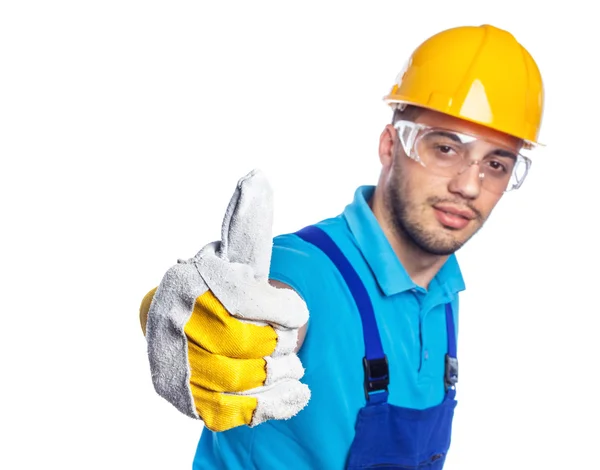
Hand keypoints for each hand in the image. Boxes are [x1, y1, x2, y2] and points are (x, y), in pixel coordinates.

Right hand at [145, 169, 309, 431]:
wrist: (184, 331)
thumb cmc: (222, 288)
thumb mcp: (234, 254)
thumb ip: (248, 220)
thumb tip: (257, 174)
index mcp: (190, 279)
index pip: (248, 301)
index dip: (284, 311)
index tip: (296, 313)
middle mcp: (175, 320)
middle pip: (253, 343)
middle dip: (284, 344)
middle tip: (289, 341)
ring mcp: (177, 362)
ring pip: (247, 379)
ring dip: (282, 373)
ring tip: (289, 365)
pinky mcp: (185, 399)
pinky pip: (236, 411)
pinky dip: (274, 405)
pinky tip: (295, 394)